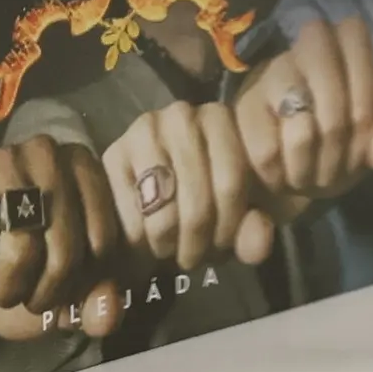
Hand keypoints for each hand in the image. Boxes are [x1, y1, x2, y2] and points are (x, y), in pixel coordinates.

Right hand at [0, 136, 122, 338]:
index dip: (79, 285)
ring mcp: (4, 160)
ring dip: (8, 290)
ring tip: (0, 287)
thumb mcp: (68, 294)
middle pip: (64, 250)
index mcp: (86, 172)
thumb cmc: (25, 272)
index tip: (60, 291)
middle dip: (43, 293)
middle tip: (27, 296)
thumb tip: (107, 315)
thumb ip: (96, 305)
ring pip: (20, 250)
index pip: (102, 243)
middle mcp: (49, 154)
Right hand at [103, 101, 278, 272]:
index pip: (230, 183)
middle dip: (198, 242)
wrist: (161, 200)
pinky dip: (141, 240)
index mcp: (224, 122)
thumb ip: (256, 233)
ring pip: (163, 211)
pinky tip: (147, 240)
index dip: (229, 227)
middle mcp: (184, 115)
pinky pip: (132, 215)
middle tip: (194, 257)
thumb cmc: (212, 204)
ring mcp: (146, 130)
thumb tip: (258, 235)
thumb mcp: (244, 221)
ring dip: (169, 244)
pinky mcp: (114, 155)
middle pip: (196, 202)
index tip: (224, 247)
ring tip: (172, 249)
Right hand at [233, 15, 372, 205]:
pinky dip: (283, 172)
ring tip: (310, 175)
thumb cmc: (327, 152)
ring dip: (312, 165)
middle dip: (341, 142)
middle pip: (334, 93)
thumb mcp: (361, 152)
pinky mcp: (241, 110)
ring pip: (303, 129)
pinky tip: (283, 174)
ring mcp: (266, 78)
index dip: (366, 88)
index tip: (365, 123)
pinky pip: (269, 151)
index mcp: (334, 48)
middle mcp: (297, 53)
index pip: (352, 34)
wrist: (275, 173)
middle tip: (336, 167)